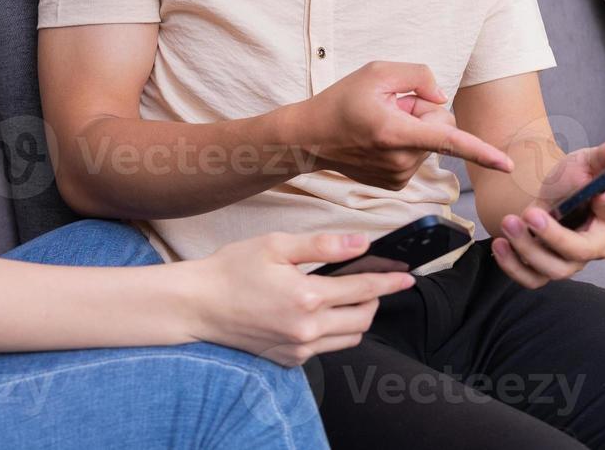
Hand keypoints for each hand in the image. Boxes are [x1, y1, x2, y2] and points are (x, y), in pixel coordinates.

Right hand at [188, 231, 414, 366]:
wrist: (197, 304)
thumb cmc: (232, 269)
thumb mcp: (275, 245)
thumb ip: (322, 245)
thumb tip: (361, 244)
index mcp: (307, 296)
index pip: (364, 290)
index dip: (389, 281)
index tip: (407, 276)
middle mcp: (308, 329)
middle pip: (363, 319)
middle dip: (374, 299)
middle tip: (369, 281)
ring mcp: (298, 348)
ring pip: (349, 338)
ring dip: (357, 318)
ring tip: (347, 297)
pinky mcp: (288, 360)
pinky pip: (325, 349)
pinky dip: (333, 332)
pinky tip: (317, 314)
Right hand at [299, 61, 514, 190]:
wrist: (309, 137)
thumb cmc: (341, 101)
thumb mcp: (376, 71)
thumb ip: (417, 75)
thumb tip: (441, 98)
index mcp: (396, 132)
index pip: (448, 140)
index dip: (482, 151)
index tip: (508, 166)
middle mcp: (401, 159)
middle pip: (441, 127)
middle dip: (424, 113)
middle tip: (390, 107)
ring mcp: (399, 176)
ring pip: (429, 143)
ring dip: (412, 129)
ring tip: (380, 125)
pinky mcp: (396, 184)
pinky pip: (418, 156)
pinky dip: (404, 144)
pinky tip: (378, 140)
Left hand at [490, 136, 604, 288]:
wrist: (547, 190)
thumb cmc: (574, 177)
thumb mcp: (588, 160)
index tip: (598, 190)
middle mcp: (596, 245)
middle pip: (580, 253)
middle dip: (553, 236)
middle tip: (529, 214)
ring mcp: (571, 261)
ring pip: (554, 269)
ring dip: (528, 249)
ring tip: (508, 222)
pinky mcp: (545, 268)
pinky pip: (531, 279)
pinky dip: (513, 266)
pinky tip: (500, 244)